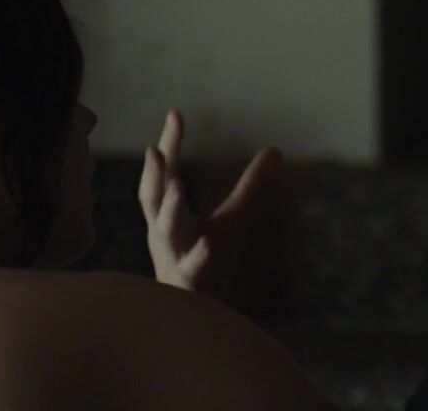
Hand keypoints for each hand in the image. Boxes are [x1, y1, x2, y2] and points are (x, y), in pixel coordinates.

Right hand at [138, 109, 282, 294]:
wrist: (194, 315)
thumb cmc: (205, 259)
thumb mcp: (231, 218)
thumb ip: (249, 186)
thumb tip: (275, 149)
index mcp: (169, 214)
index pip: (166, 173)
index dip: (169, 144)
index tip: (176, 113)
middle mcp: (164, 232)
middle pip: (152, 199)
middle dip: (153, 175)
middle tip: (155, 149)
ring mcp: (173, 257)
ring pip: (165, 232)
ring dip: (169, 208)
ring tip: (178, 186)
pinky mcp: (188, 283)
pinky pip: (192, 268)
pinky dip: (200, 255)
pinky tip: (211, 242)